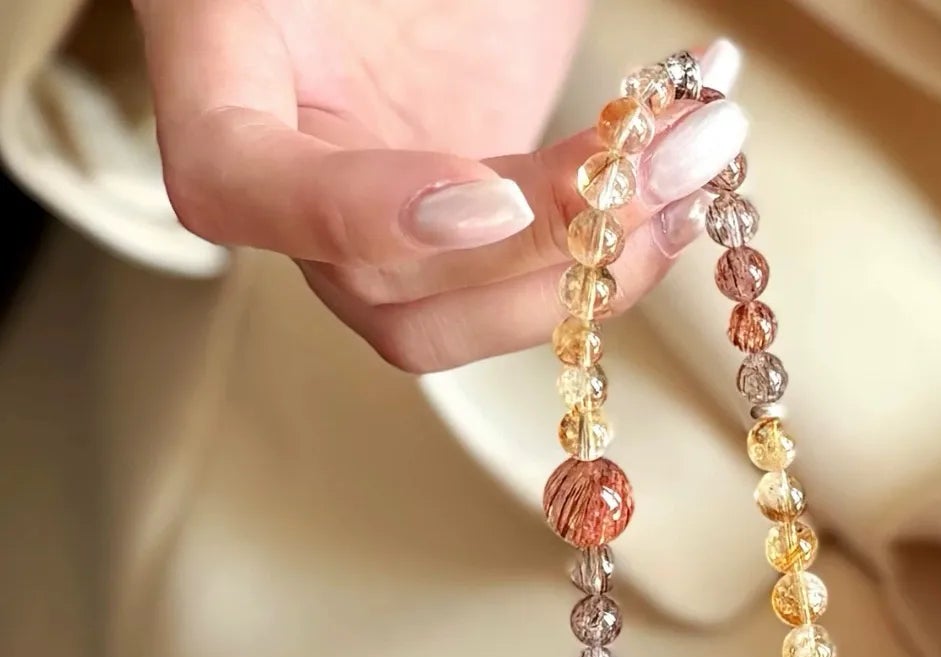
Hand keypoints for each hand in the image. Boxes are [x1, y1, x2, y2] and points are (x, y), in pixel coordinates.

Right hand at [131, 0, 745, 369]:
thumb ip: (449, 4)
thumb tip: (554, 130)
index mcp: (225, 68)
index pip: (234, 186)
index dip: (360, 214)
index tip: (496, 194)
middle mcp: (285, 174)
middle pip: (383, 291)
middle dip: (542, 248)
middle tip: (663, 159)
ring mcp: (370, 226)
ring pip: (461, 322)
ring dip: (598, 268)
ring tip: (696, 159)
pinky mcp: (456, 245)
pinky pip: (523, 291)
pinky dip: (617, 251)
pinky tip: (688, 179)